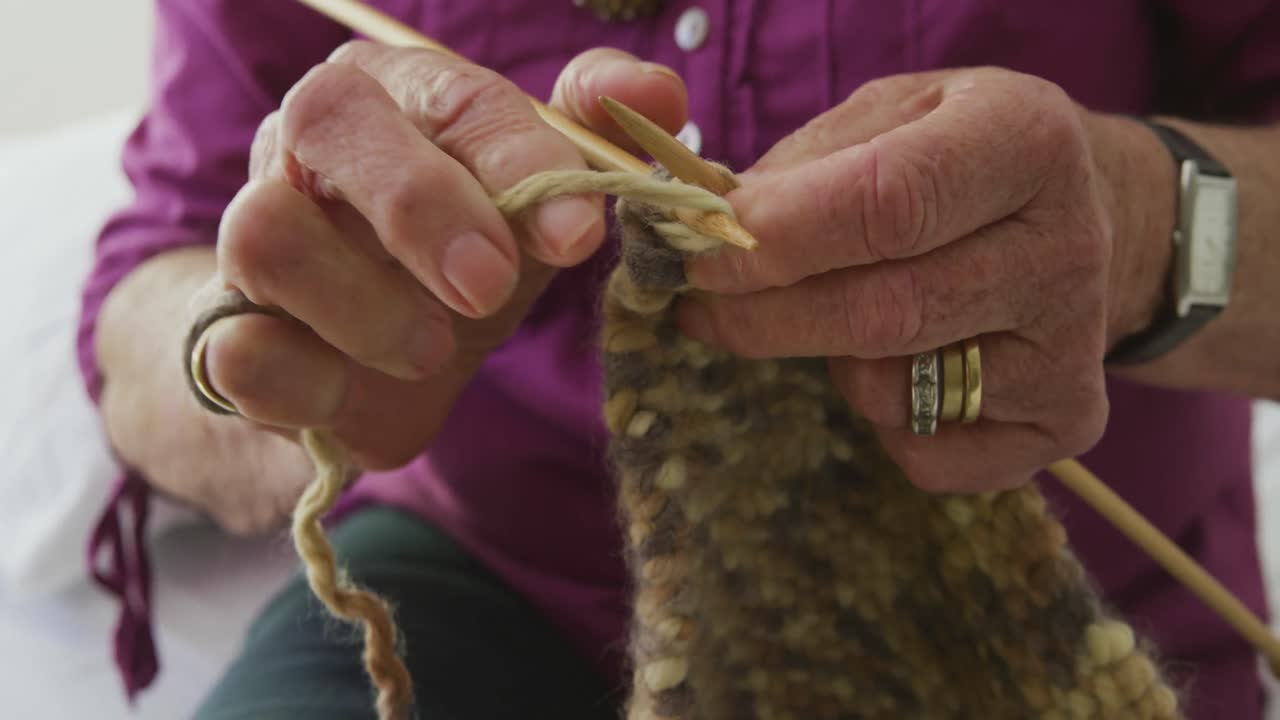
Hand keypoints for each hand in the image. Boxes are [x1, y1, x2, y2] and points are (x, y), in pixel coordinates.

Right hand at [99, 44, 685, 532]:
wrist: (375, 355)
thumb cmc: (464, 256)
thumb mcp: (535, 202)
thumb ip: (589, 140)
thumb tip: (656, 93)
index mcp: (395, 96)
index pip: (451, 97)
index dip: (518, 160)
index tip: (579, 234)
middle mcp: (306, 145)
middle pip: (325, 121)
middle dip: (420, 208)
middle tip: (490, 286)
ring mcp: (251, 233)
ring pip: (265, 234)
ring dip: (367, 306)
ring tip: (433, 349)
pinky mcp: (227, 334)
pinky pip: (233, 349)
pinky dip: (305, 382)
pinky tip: (354, 393)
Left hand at [677, 68, 1167, 491]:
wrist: (1087, 214)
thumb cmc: (956, 160)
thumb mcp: (889, 117)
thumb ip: (802, 166)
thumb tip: (711, 232)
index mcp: (1025, 141)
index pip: (887, 205)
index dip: (778, 240)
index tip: (702, 258)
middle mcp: (1067, 248)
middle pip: (885, 312)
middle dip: (765, 319)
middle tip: (703, 309)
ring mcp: (1074, 347)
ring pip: (894, 391)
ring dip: (828, 363)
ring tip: (835, 316)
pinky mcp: (1067, 421)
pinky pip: (928, 456)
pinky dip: (880, 425)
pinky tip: (896, 368)